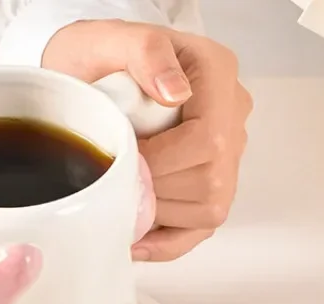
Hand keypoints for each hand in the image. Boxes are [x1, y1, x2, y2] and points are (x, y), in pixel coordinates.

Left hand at [43, 20, 251, 260]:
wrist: (91, 74)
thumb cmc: (100, 59)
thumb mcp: (110, 39)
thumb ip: (145, 52)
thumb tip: (176, 92)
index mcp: (216, 75)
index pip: (208, 139)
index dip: (161, 162)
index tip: (121, 163)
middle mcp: (231, 116)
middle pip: (208, 180)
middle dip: (154, 190)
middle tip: (114, 182)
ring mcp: (225, 156)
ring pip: (207, 208)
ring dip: (157, 214)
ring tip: (120, 201)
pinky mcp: (208, 186)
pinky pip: (200, 229)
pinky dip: (167, 243)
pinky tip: (135, 242)